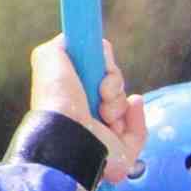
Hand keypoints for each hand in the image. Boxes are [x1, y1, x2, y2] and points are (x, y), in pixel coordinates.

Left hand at [28, 35, 146, 184]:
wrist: (68, 134)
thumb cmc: (57, 99)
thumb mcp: (49, 58)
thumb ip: (62, 45)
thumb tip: (77, 39)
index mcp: (72, 99)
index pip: (99, 76)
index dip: (104, 69)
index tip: (100, 65)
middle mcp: (88, 116)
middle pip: (115, 87)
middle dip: (113, 84)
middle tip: (102, 92)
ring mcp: (106, 135)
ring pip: (126, 105)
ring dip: (118, 102)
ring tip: (104, 113)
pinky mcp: (123, 151)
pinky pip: (140, 128)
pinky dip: (137, 116)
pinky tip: (132, 108)